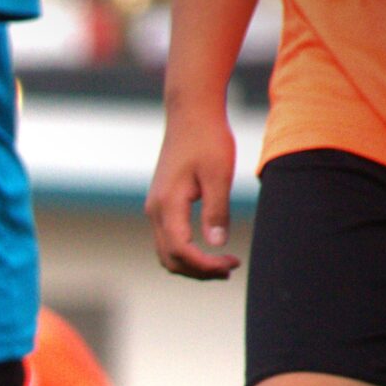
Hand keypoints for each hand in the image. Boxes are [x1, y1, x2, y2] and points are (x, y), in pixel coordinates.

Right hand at [145, 104, 240, 279]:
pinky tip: (208, 246)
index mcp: (167, 205)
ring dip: (192, 263)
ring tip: (222, 263)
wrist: (190, 114)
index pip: (180, 249)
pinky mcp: (161, 203)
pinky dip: (186, 251)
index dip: (204, 264)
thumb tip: (217, 244)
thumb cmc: (207, 139)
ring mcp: (155, 208)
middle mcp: (154, 210)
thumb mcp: (219, 175)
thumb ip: (216, 211)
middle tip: (230, 268)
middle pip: (169, 258)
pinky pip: (168, 238)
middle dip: (198, 270)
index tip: (231, 265)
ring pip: (166, 251)